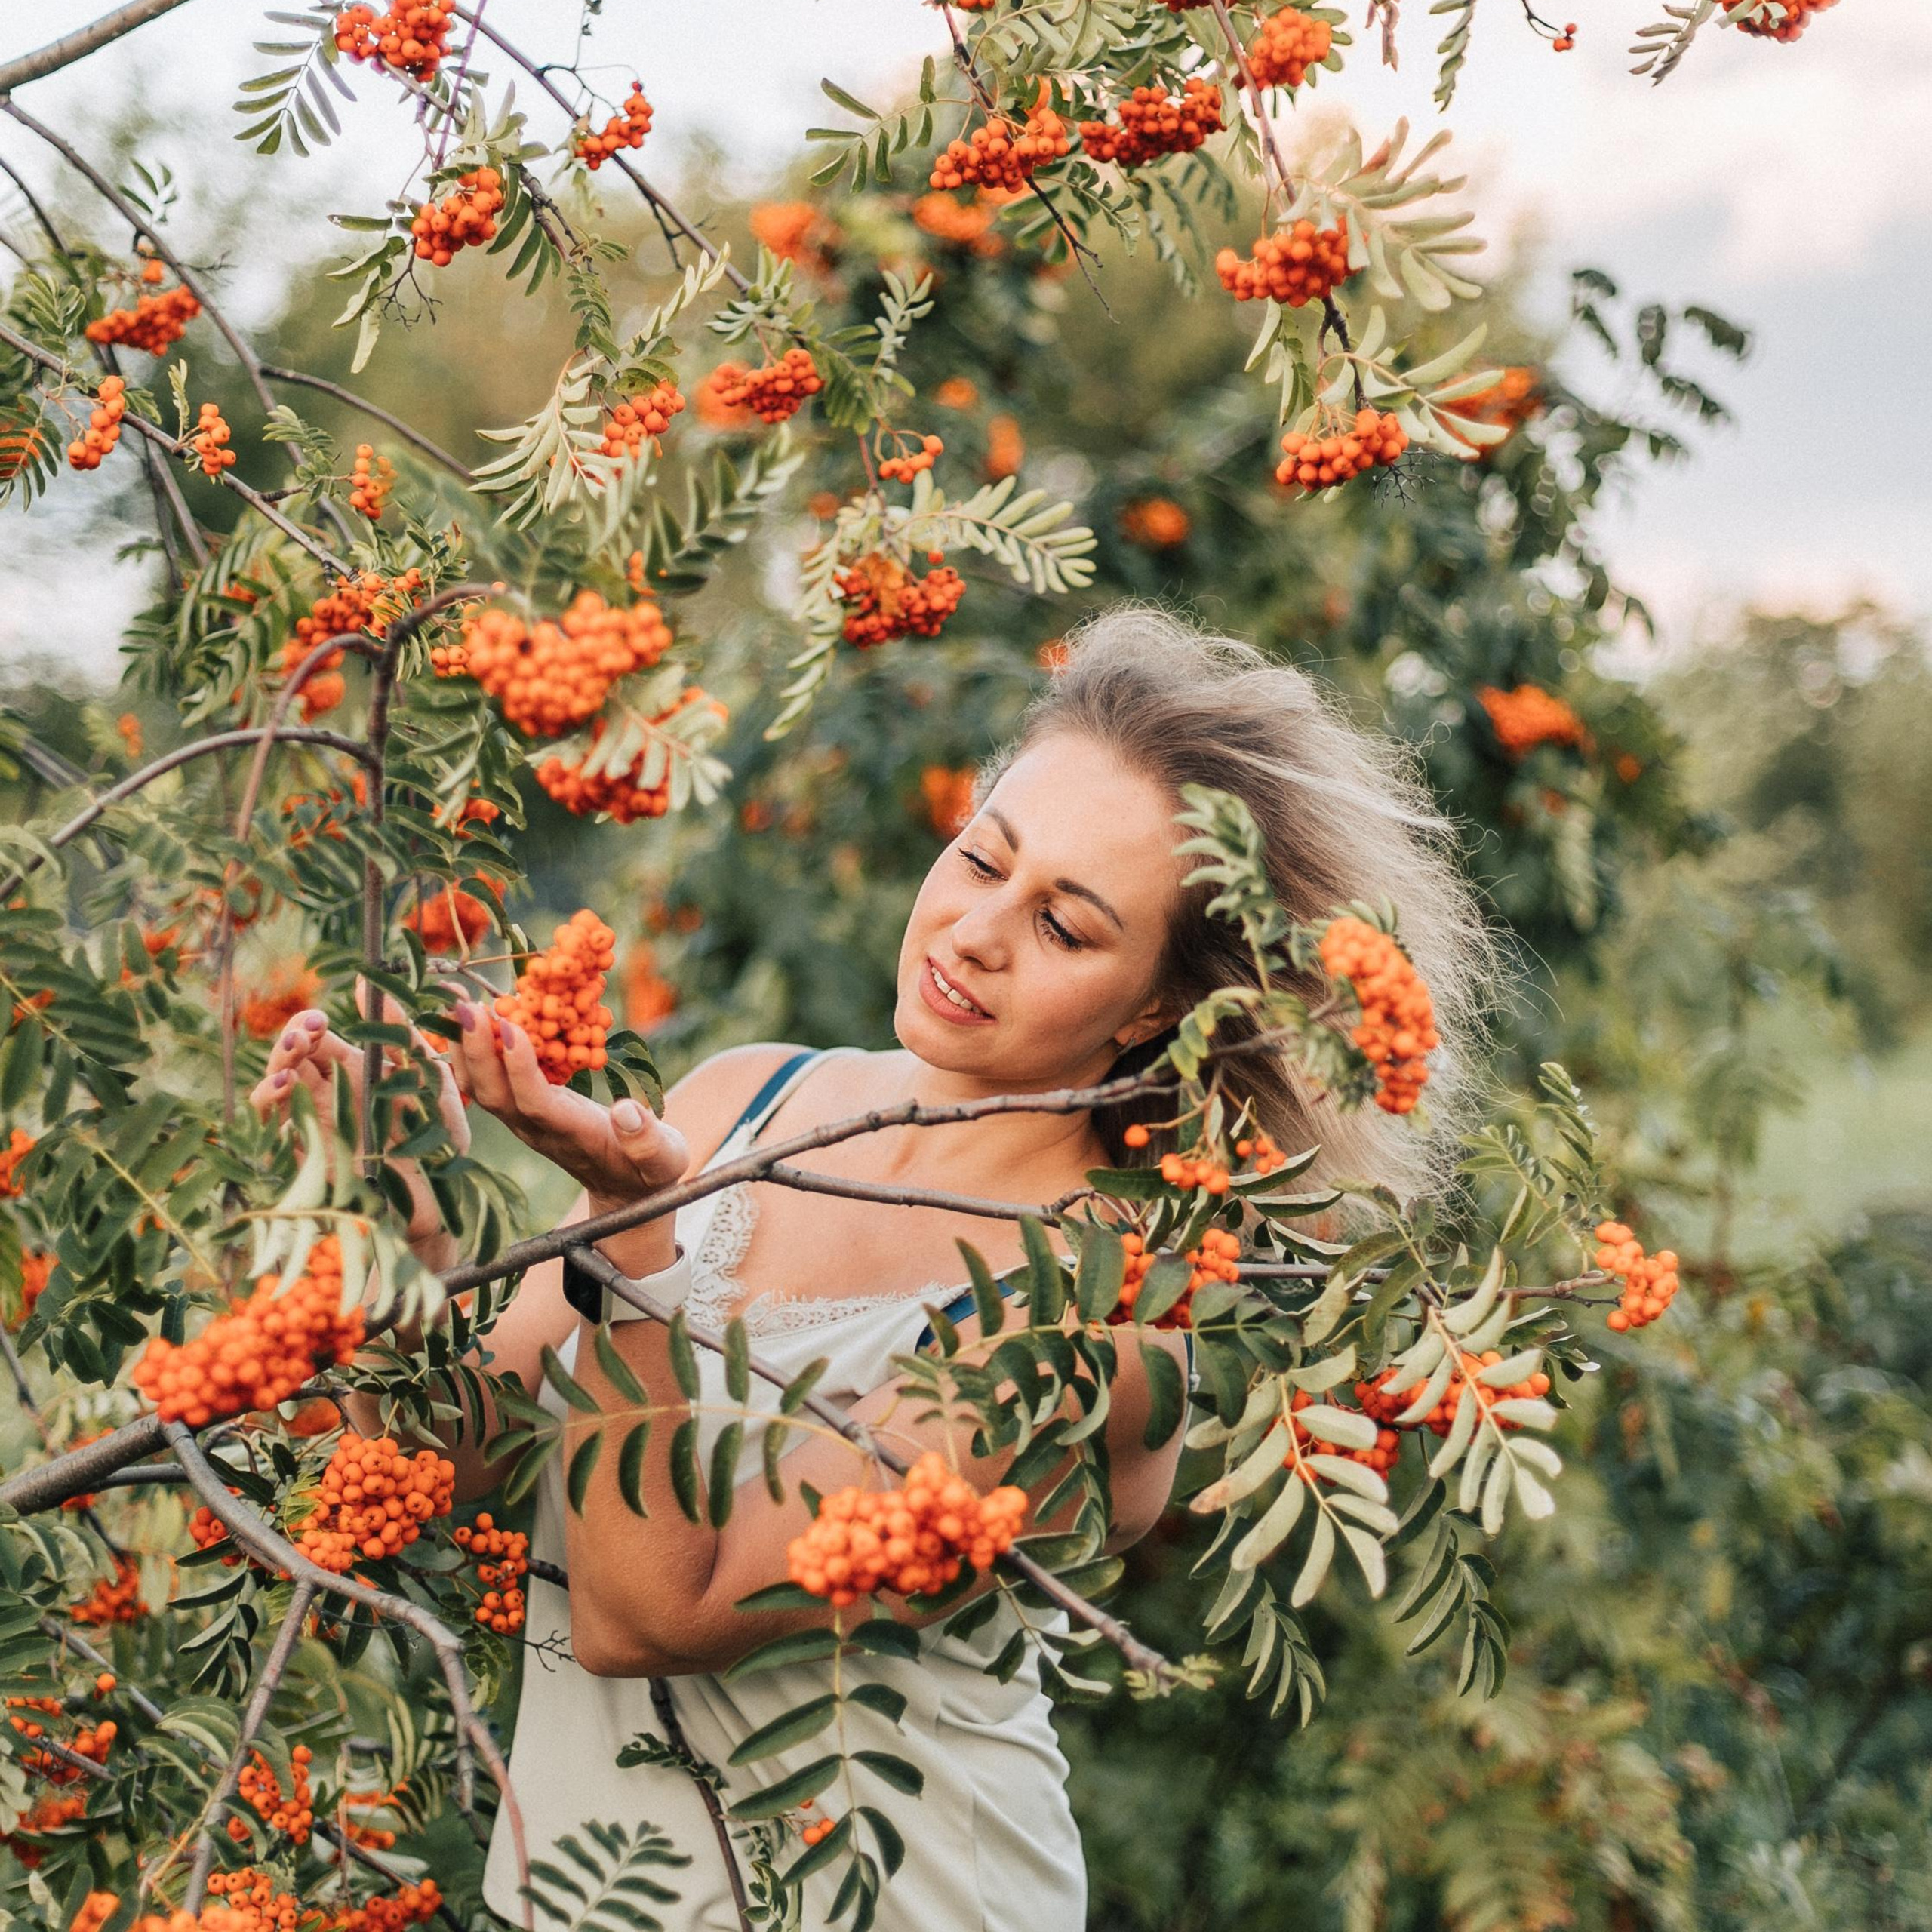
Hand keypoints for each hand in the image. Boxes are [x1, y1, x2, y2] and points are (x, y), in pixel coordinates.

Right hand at [247, 990, 469, 1265]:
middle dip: (292, 1039)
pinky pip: (271, 1125)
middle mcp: (328, 1094)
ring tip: (293, 1057)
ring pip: (276, 1086)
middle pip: (293, 1057)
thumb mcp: (433, 1083)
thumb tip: (373, 988)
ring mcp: (312, 1123)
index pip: (320, 1038)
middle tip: (304, 1033)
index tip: (319, 1019)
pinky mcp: (303, 1154)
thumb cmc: (438, 1141)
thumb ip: (407, 1038)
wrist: (438, 1202)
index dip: (311, 1024)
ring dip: (277, 1066)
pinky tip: (283, 1087)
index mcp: (357, 1072)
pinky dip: (269, 1101)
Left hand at [443, 997, 687, 1275]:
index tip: (509, 1027)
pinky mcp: (521, 1110)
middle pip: (494, 1095)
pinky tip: (470, 1021)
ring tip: (461, 1005)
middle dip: (477, 1052)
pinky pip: (487, 1084)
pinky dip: (473, 1053)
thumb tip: (627, 1112)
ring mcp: (524, 1122)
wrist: (625, 1189)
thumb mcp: (663, 1158)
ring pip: (482, 1090)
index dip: (519, 1067)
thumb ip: (648, 1140)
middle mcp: (537, 1129)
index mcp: (572, 1135)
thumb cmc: (649, 1169)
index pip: (535, 1103)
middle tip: (467, 1006)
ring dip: (467, 1050)